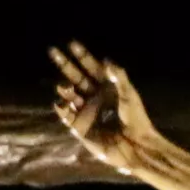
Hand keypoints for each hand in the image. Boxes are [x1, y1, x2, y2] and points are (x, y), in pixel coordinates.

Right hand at [48, 40, 161, 163]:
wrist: (135, 145)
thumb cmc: (136, 119)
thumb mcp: (129, 95)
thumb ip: (118, 77)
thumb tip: (106, 60)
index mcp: (106, 86)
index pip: (91, 67)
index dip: (82, 56)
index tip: (72, 44)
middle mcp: (94, 96)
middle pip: (75, 77)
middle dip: (65, 64)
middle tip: (53, 51)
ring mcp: (86, 111)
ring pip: (69, 95)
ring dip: (65, 88)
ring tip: (65, 86)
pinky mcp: (80, 127)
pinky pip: (66, 115)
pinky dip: (62, 109)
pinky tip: (61, 103)